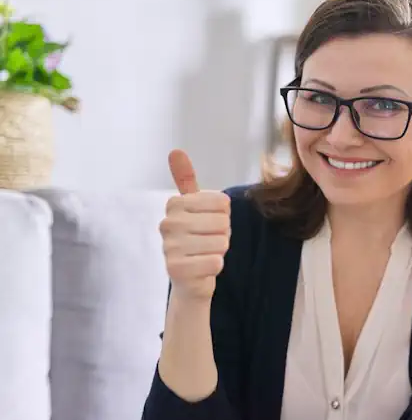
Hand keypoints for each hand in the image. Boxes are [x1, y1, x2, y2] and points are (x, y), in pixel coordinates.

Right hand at [160, 150, 230, 300]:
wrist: (189, 279)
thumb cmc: (196, 240)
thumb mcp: (194, 208)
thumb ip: (186, 180)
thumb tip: (176, 150)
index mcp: (174, 204)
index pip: (222, 202)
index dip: (223, 216)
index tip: (208, 224)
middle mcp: (168, 223)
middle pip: (223, 222)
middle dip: (222, 235)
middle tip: (207, 242)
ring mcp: (169, 247)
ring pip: (221, 242)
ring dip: (219, 251)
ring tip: (204, 254)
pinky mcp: (176, 269)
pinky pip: (216, 262)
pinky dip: (215, 267)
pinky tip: (202, 268)